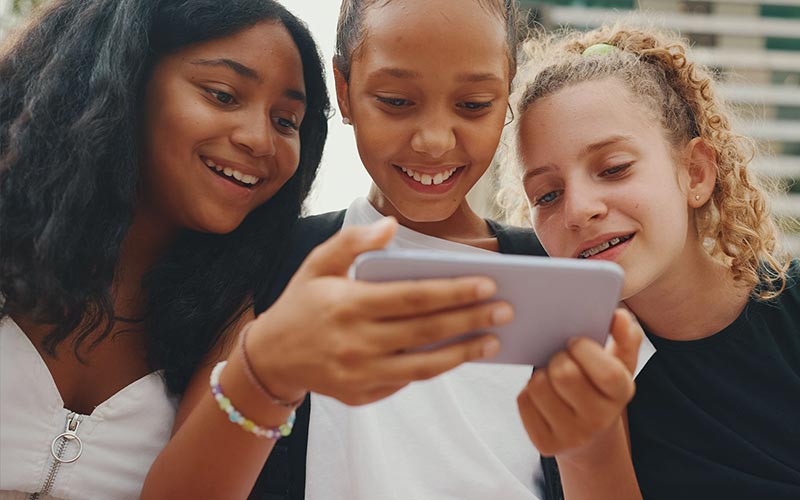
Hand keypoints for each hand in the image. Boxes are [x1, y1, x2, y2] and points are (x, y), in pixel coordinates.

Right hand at [245, 218, 512, 405]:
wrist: (270, 357)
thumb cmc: (301, 303)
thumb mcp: (317, 264)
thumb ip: (352, 242)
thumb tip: (390, 227)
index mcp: (349, 304)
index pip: (413, 297)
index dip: (453, 291)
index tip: (488, 284)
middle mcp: (356, 342)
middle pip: (426, 330)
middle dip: (471, 319)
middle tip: (506, 310)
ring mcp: (360, 373)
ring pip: (424, 364)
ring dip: (463, 353)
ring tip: (493, 340)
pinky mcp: (362, 393)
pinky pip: (408, 380)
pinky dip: (437, 368)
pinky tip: (460, 354)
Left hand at [516, 308, 641, 456]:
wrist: (589, 435)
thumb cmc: (600, 386)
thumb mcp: (619, 362)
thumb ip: (625, 336)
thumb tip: (618, 316)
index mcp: (621, 393)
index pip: (605, 371)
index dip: (584, 349)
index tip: (574, 341)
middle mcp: (600, 420)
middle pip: (564, 375)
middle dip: (557, 358)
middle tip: (560, 357)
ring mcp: (573, 436)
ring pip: (538, 387)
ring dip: (539, 374)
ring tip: (550, 376)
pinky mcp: (546, 444)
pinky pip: (524, 402)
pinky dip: (527, 391)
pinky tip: (541, 394)